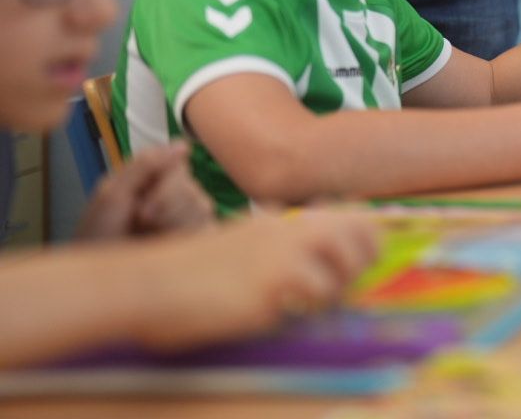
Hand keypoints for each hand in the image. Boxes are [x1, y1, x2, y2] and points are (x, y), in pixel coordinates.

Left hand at [77, 143, 212, 240]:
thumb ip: (145, 165)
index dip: (164, 185)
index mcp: (154, 181)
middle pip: (192, 187)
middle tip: (141, 224)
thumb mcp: (112, 194)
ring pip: (202, 208)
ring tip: (151, 240)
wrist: (95, 280)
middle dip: (166, 207)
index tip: (141, 206)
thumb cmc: (96, 238)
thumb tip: (183, 144)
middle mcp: (175, 197)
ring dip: (173, 224)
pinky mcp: (197, 243)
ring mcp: (188, 220)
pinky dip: (187, 238)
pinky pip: (209, 230)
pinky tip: (168, 248)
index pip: (179, 166)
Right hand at [132, 211, 378, 351]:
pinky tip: (294, 314)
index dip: (364, 234)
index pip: (346, 212)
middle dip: (367, 258)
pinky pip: (321, 292)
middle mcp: (287, 231)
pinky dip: (317, 308)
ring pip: (349, 258)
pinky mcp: (273, 283)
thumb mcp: (229, 248)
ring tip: (319, 303)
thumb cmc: (178, 275)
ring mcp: (282, 254)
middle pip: (361, 228)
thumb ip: (263, 248)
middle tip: (349, 285)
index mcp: (277, 223)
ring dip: (345, 284)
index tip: (362, 258)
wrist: (146, 283)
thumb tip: (295, 261)